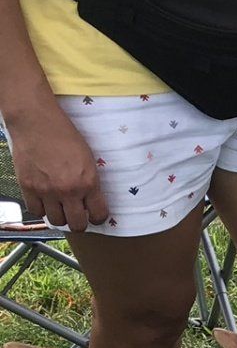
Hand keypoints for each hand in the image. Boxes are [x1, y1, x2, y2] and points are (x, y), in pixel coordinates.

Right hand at [7, 103, 106, 231]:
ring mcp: (46, 190)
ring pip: (56, 221)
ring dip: (60, 217)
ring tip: (61, 208)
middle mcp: (68, 190)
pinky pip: (36, 211)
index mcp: (88, 182)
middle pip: (77, 225)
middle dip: (80, 223)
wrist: (36, 123)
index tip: (95, 215)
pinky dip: (41, 209)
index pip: (98, 214)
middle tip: (78, 216)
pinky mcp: (27, 187)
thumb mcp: (88, 159)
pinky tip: (45, 201)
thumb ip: (90, 181)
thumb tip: (91, 200)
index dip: (98, 218)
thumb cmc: (65, 136)